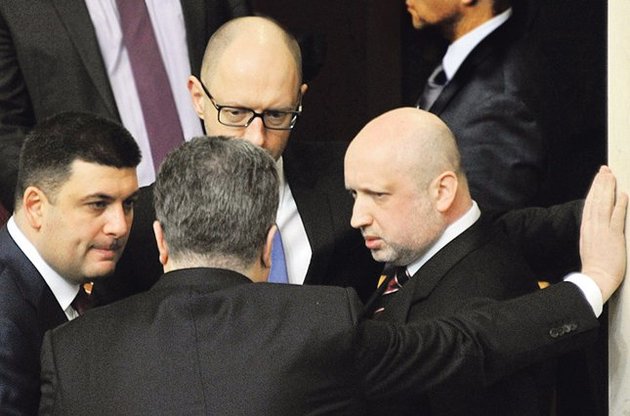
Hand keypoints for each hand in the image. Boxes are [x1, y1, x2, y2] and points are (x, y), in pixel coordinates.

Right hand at [580, 166, 627, 300]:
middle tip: (604, 170)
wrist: (595, 279)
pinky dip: (620, 204)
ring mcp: (602, 231)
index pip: (589, 204)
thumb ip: (593, 233)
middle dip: (600, 183)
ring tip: (610, 175)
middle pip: (595, 200)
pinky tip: (623, 194)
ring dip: (608, 189)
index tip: (597, 178)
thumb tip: (596, 225)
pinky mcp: (613, 236)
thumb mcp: (588, 246)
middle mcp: (592, 227)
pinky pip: (617, 217)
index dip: (593, 190)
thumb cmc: (594, 267)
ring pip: (604, 204)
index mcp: (586, 229)